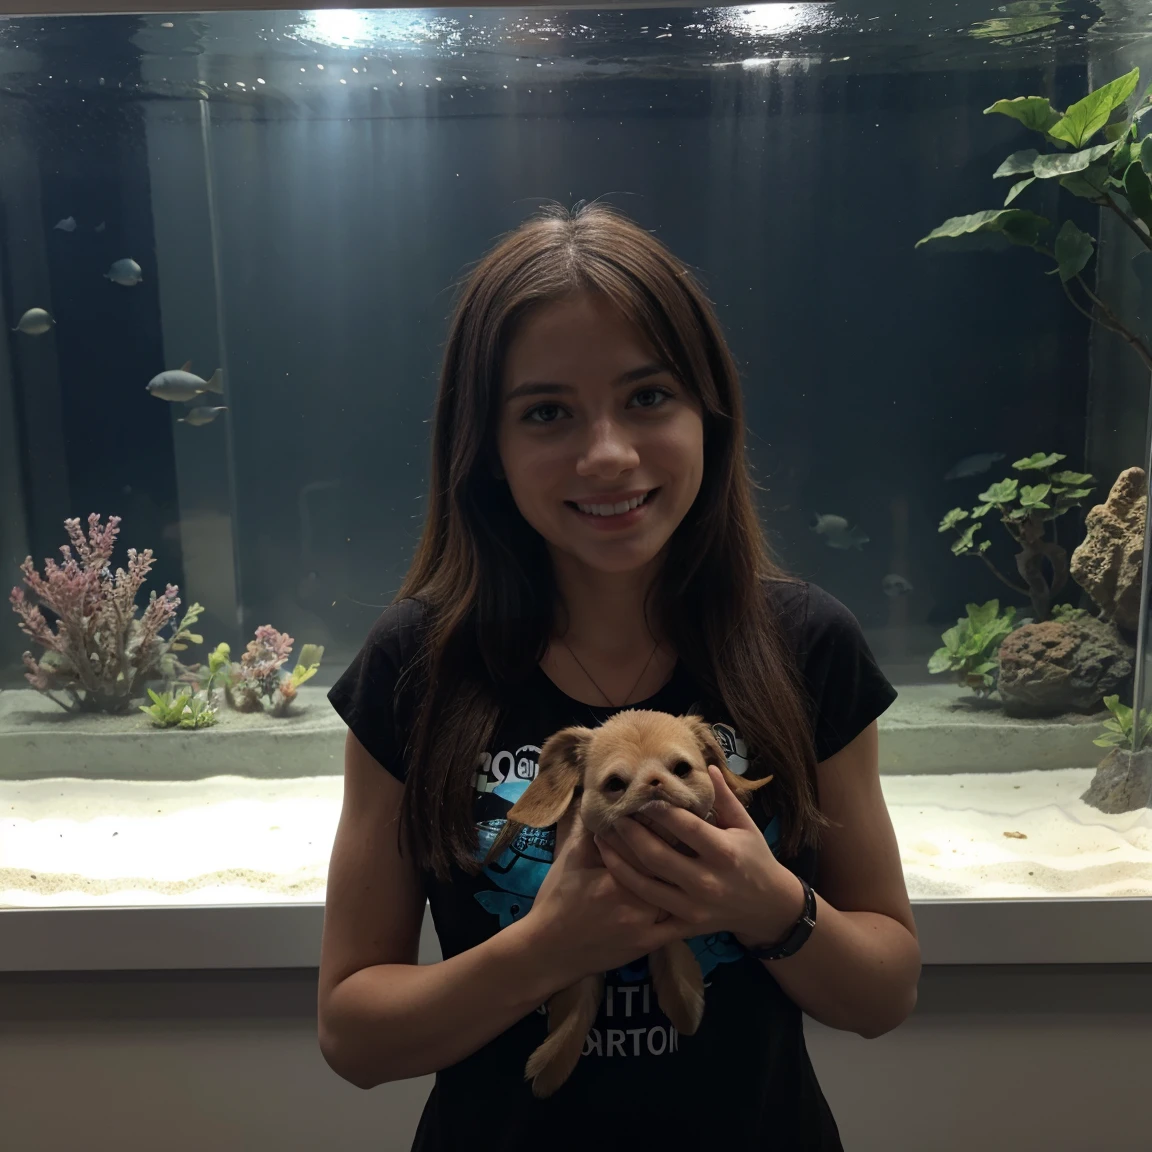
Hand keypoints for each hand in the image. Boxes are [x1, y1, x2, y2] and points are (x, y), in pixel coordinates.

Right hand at [520, 815, 688, 985]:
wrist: (548, 949)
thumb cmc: (557, 899)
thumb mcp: (571, 858)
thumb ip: (591, 829)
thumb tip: (606, 800)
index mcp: (615, 878)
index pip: (649, 846)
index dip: (661, 827)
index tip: (668, 810)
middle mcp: (634, 903)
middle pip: (668, 870)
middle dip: (677, 850)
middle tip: (687, 832)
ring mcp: (644, 927)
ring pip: (676, 895)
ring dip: (684, 877)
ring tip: (692, 858)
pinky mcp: (647, 945)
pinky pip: (676, 925)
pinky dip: (686, 908)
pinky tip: (690, 893)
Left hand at [594, 765, 805, 946]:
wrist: (768, 908)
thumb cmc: (755, 858)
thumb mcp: (745, 826)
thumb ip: (724, 798)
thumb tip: (706, 766)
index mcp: (723, 852)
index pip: (684, 826)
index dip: (658, 809)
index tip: (640, 793)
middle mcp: (707, 881)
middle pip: (657, 856)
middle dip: (630, 834)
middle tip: (612, 815)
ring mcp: (694, 906)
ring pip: (646, 885)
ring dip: (619, 862)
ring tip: (601, 840)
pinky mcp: (686, 925)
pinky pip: (650, 910)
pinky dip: (630, 892)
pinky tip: (612, 873)